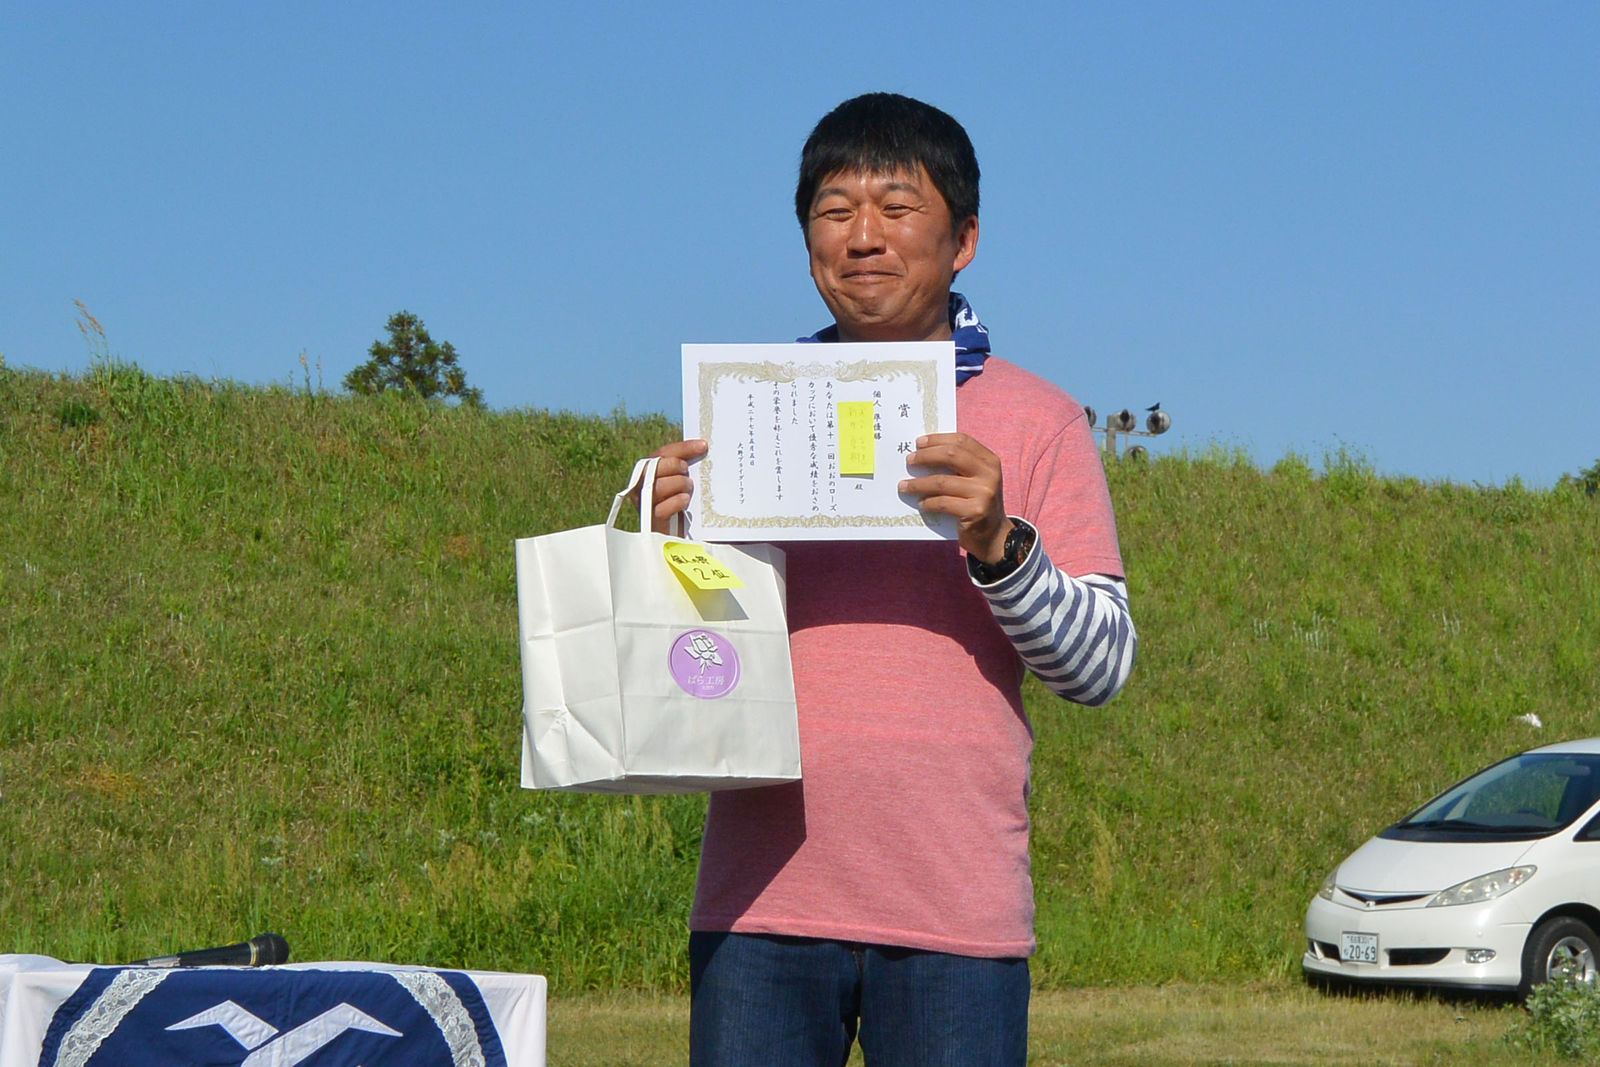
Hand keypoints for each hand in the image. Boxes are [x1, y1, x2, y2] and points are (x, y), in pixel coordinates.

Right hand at [637, 439, 706, 532]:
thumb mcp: (682, 483)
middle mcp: (642, 485)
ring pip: (657, 486)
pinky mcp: (652, 521)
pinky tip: (685, 500)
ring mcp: (645, 503)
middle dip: (675, 465)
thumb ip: (685, 467)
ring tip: (689, 487)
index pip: (663, 453)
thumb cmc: (680, 505)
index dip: (683, 447)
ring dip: (678, 483)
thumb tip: (704, 448)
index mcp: (649, 472)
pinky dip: (675, 502)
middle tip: (687, 471)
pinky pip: (661, 508)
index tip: (703, 446)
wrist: (676, 537)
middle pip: (655, 466)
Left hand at [899, 432, 1013, 561]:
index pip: (962, 440)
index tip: (919, 442)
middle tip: (909, 460)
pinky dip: (928, 502)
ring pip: (942, 481)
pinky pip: (943, 503)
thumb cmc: (977, 502)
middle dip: (926, 456)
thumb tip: (923, 452)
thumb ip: (958, 465)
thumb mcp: (975, 479)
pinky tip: (920, 503)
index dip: (938, 439)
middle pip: (952, 455)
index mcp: (990, 461)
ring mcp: (984, 493)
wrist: (994, 535)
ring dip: (918, 484)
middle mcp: (990, 474)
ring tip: (904, 486)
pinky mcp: (975, 512)